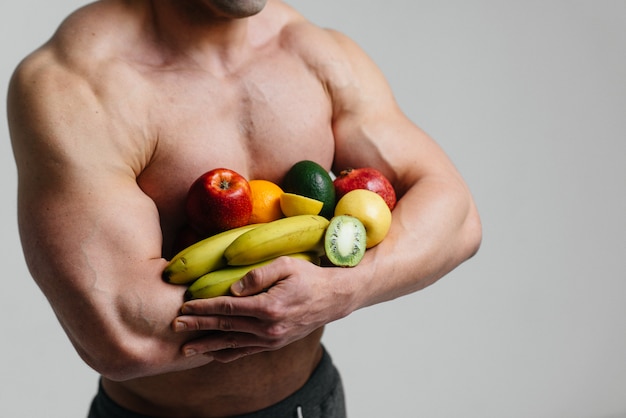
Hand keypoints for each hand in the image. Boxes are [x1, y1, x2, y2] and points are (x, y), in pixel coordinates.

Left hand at [172, 256, 348, 361]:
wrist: (333, 298)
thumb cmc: (309, 277)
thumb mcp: (286, 265)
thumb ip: (258, 275)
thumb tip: (233, 288)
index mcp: (269, 307)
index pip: (228, 307)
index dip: (204, 307)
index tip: (185, 306)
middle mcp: (269, 328)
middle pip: (225, 326)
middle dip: (198, 326)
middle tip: (175, 326)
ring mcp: (271, 340)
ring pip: (232, 344)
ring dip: (207, 346)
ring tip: (186, 349)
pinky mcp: (274, 344)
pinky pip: (246, 352)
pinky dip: (227, 353)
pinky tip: (212, 353)